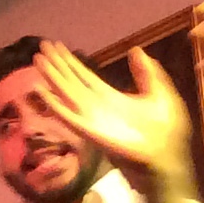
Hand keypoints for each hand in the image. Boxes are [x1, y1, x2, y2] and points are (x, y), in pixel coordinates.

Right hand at [33, 43, 193, 183]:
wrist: (166, 156)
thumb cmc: (165, 129)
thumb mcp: (159, 93)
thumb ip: (146, 73)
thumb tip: (135, 49)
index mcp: (110, 96)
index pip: (84, 75)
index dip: (70, 61)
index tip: (56, 46)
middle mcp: (95, 105)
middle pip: (70, 81)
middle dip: (56, 65)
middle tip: (41, 46)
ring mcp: (90, 118)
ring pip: (66, 93)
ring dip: (51, 77)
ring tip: (37, 60)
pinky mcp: (90, 132)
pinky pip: (68, 117)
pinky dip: (55, 105)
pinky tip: (42, 92)